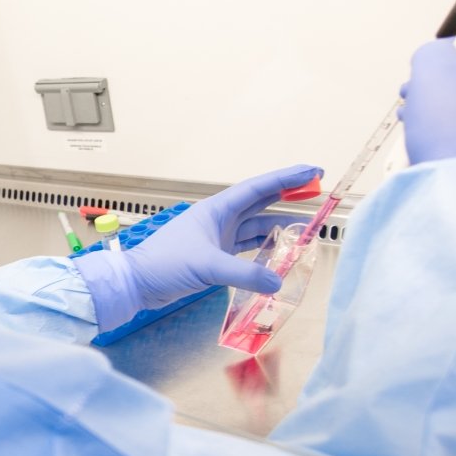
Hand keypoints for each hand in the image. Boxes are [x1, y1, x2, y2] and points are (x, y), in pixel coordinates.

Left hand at [73, 164, 320, 327]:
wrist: (138, 282)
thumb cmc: (164, 264)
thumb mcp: (208, 266)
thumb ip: (245, 274)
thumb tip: (277, 281)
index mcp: (217, 209)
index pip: (259, 188)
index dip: (287, 179)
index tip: (312, 172)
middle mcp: (220, 219)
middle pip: (261, 203)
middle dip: (288, 196)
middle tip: (317, 191)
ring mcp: (217, 238)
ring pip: (256, 228)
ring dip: (279, 229)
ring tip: (304, 232)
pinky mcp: (215, 257)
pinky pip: (247, 249)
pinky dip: (264, 251)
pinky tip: (278, 256)